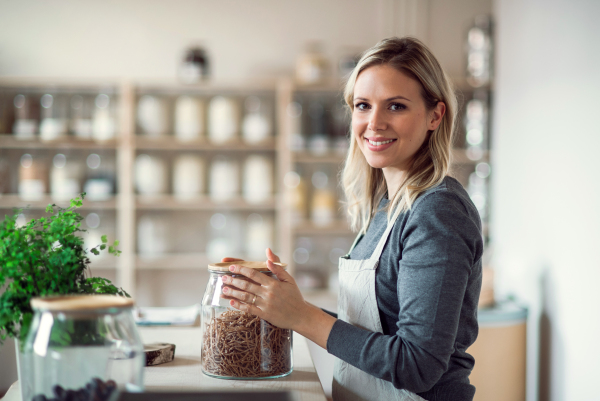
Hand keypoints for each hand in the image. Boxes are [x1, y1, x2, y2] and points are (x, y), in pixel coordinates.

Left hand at [221, 248, 335, 348]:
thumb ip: (277, 268)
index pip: (254, 274)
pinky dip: (239, 306)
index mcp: (273, 283)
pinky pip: (249, 309)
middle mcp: (268, 293)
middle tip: (223, 277)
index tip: (232, 267)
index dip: (241, 269)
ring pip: (245, 297)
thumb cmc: (295, 296)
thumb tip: (268, 255)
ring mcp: (265, 304)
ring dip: (233, 292)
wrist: (300, 316)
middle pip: (247, 285)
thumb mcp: (289, 280)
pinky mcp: (264, 314)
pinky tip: (231, 302)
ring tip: (223, 289)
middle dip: (233, 280)